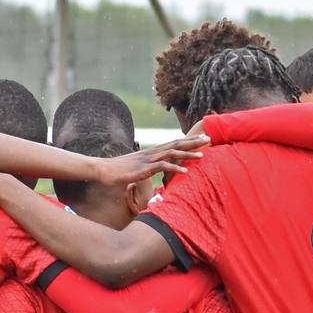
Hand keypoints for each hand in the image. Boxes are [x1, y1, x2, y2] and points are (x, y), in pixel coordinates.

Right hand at [93, 133, 207, 184]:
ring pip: (172, 153)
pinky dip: (175, 168)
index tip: (202, 139)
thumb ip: (146, 169)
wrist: (102, 170)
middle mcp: (152, 153)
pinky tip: (186, 172)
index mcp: (152, 152)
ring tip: (204, 155)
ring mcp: (148, 160)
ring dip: (188, 154)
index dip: (188, 140)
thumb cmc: (118, 171)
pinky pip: (162, 167)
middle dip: (194, 142)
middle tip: (210, 139)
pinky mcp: (144, 169)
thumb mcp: (136, 169)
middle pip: (176, 144)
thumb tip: (151, 173)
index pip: (173, 143)